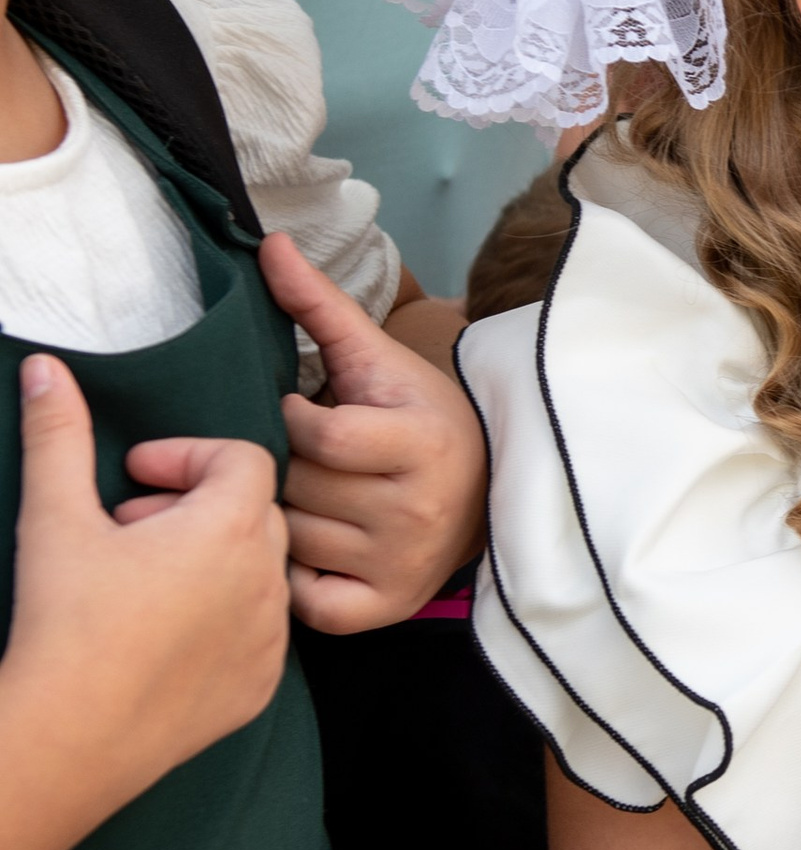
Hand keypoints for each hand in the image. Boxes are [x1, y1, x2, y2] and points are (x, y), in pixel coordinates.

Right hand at [10, 351, 288, 812]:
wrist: (70, 737)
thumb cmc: (65, 624)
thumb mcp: (55, 517)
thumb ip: (57, 434)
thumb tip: (46, 368)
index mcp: (231, 529)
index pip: (241, 460)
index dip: (186, 457)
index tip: (136, 477)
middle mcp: (268, 582)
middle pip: (254, 513)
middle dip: (194, 507)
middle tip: (128, 527)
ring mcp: (270, 640)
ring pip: (258, 574)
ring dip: (209, 564)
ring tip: (140, 580)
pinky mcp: (259, 688)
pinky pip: (259, 635)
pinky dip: (221, 620)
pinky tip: (160, 633)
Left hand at [259, 234, 487, 629]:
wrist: (485, 493)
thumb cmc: (418, 418)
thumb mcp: (377, 360)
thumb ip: (320, 304)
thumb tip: (267, 242)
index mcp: (423, 442)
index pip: (323, 436)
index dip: (295, 421)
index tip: (301, 411)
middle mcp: (418, 510)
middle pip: (300, 489)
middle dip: (282, 467)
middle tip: (296, 457)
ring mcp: (402, 564)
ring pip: (292, 539)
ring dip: (280, 516)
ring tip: (302, 496)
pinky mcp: (386, 607)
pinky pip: (304, 598)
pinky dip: (291, 574)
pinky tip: (309, 545)